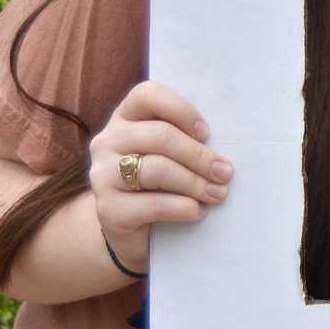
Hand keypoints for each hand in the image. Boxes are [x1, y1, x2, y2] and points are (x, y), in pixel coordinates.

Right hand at [87, 80, 231, 271]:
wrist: (134, 233)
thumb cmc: (163, 184)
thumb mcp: (173, 155)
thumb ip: (188, 140)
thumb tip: (226, 147)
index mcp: (126, 118)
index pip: (149, 95)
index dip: (182, 110)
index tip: (207, 133)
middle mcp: (108, 142)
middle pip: (160, 136)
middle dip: (200, 155)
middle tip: (225, 172)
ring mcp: (102, 176)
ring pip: (157, 170)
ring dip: (196, 183)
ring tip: (218, 194)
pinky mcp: (108, 210)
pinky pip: (154, 204)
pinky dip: (184, 208)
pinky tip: (198, 212)